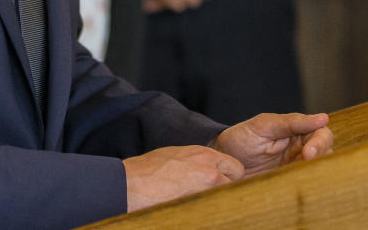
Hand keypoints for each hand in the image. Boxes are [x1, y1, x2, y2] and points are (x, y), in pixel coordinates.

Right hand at [123, 145, 243, 211]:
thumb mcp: (174, 155)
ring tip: (203, 204)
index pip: (234, 166)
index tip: (220, 183)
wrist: (130, 184)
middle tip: (214, 195)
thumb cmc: (146, 170)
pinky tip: (198, 211)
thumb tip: (205, 170)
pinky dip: (211, 212)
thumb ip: (195, 162)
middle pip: (237, 180)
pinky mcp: (202, 205)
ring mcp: (207, 188)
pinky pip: (216, 211)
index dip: (228, 176)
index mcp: (202, 154)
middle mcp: (210, 168)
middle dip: (229, 187)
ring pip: (229, 196)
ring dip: (220, 200)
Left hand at [214, 112, 332, 176]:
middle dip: (319, 159)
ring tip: (296, 173)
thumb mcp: (263, 126)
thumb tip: (323, 117)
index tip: (308, 153)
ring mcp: (297, 166)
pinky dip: (305, 184)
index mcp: (297, 130)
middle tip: (304, 163)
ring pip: (319, 170)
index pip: (322, 134)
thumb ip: (291, 123)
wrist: (223, 161)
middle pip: (326, 153)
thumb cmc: (242, 138)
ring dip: (313, 172)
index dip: (319, 143)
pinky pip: (306, 183)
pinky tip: (295, 184)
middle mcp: (302, 148)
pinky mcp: (291, 182)